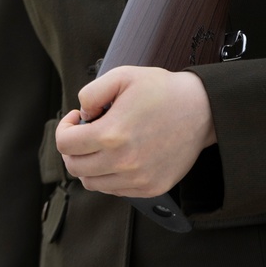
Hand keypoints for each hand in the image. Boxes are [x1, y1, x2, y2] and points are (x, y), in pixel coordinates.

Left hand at [55, 66, 215, 198]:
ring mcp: (137, 179)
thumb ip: (91, 92)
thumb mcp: (123, 76)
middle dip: (73, 147)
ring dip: (89, 164)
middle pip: (75, 167)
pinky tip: (119, 155)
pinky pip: (115, 190)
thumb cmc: (163, 90)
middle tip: (84, 132)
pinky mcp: (150, 188)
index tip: (76, 119)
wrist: (201, 109)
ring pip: (92, 183)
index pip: (66, 144)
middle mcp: (122, 163)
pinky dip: (110, 175)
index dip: (65, 128)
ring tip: (102, 144)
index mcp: (111, 135)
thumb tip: (81, 114)